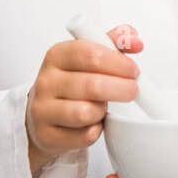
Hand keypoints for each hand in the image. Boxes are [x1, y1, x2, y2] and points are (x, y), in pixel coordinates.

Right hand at [26, 24, 142, 177]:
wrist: (43, 114)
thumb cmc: (72, 81)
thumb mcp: (89, 56)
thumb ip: (115, 41)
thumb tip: (135, 42)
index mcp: (57, 56)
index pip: (89, 53)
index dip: (118, 62)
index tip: (133, 70)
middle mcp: (46, 81)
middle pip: (92, 85)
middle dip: (121, 88)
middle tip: (133, 90)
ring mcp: (42, 110)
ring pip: (87, 112)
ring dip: (104, 111)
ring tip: (104, 106)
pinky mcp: (46, 135)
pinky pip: (85, 136)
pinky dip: (96, 130)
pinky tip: (93, 123)